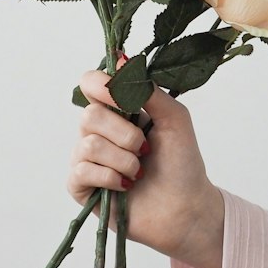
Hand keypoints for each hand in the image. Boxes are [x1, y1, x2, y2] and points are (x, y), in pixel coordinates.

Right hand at [67, 55, 224, 267]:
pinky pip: (81, 171)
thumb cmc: (182, 164)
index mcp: (118, 111)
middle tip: (145, 148)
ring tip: (139, 172)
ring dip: (123, 160)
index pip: (91, 84)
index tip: (121, 97)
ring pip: (88, 144)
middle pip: (90, 115)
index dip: (101, 86)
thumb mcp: (174, 118)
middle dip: (124, 134)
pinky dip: (109, 177)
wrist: (186, 209)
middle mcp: (98, 131)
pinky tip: (125, 186)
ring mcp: (87, 159)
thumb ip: (148, 90)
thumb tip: (121, 59)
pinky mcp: (82, 187)